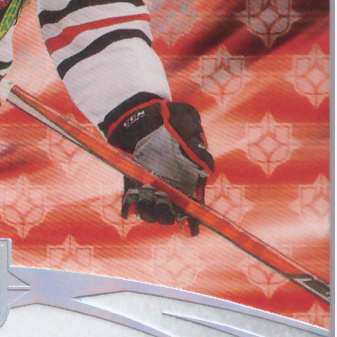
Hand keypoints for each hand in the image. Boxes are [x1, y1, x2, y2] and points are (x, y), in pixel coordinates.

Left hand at [106, 99, 213, 234]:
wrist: (141, 112)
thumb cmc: (169, 118)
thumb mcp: (187, 123)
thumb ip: (197, 144)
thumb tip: (207, 167)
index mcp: (190, 181)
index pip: (194, 210)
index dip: (192, 222)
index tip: (186, 223)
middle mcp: (171, 190)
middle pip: (169, 217)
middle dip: (165, 213)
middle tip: (161, 195)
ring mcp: (151, 189)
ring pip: (150, 213)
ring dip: (147, 208)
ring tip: (145, 190)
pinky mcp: (133, 185)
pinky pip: (130, 204)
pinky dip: (129, 206)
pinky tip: (130, 199)